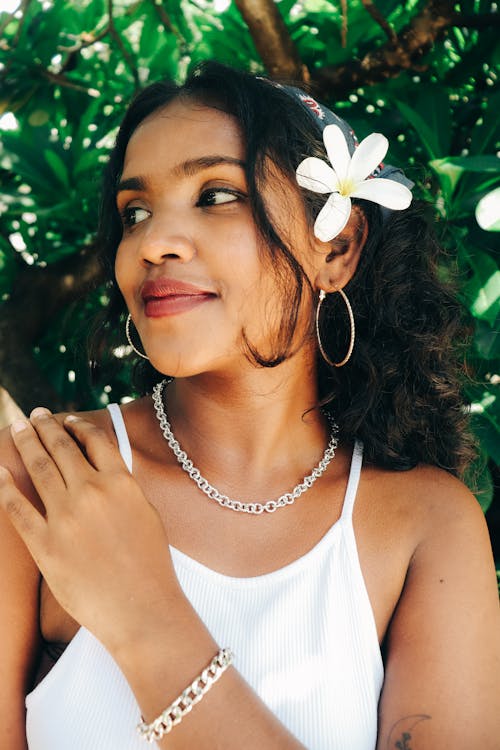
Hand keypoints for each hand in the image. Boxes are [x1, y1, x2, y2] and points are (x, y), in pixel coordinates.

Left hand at [0, 408, 177, 651]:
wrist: (141, 608)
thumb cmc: (150, 564)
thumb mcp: (146, 513)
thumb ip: (123, 487)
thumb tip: (104, 469)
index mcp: (121, 483)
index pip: (95, 441)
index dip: (77, 426)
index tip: (67, 420)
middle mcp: (92, 492)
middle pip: (62, 448)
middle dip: (45, 426)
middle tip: (34, 414)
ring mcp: (65, 518)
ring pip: (39, 468)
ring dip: (27, 443)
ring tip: (19, 428)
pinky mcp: (45, 545)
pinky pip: (18, 509)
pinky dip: (5, 487)